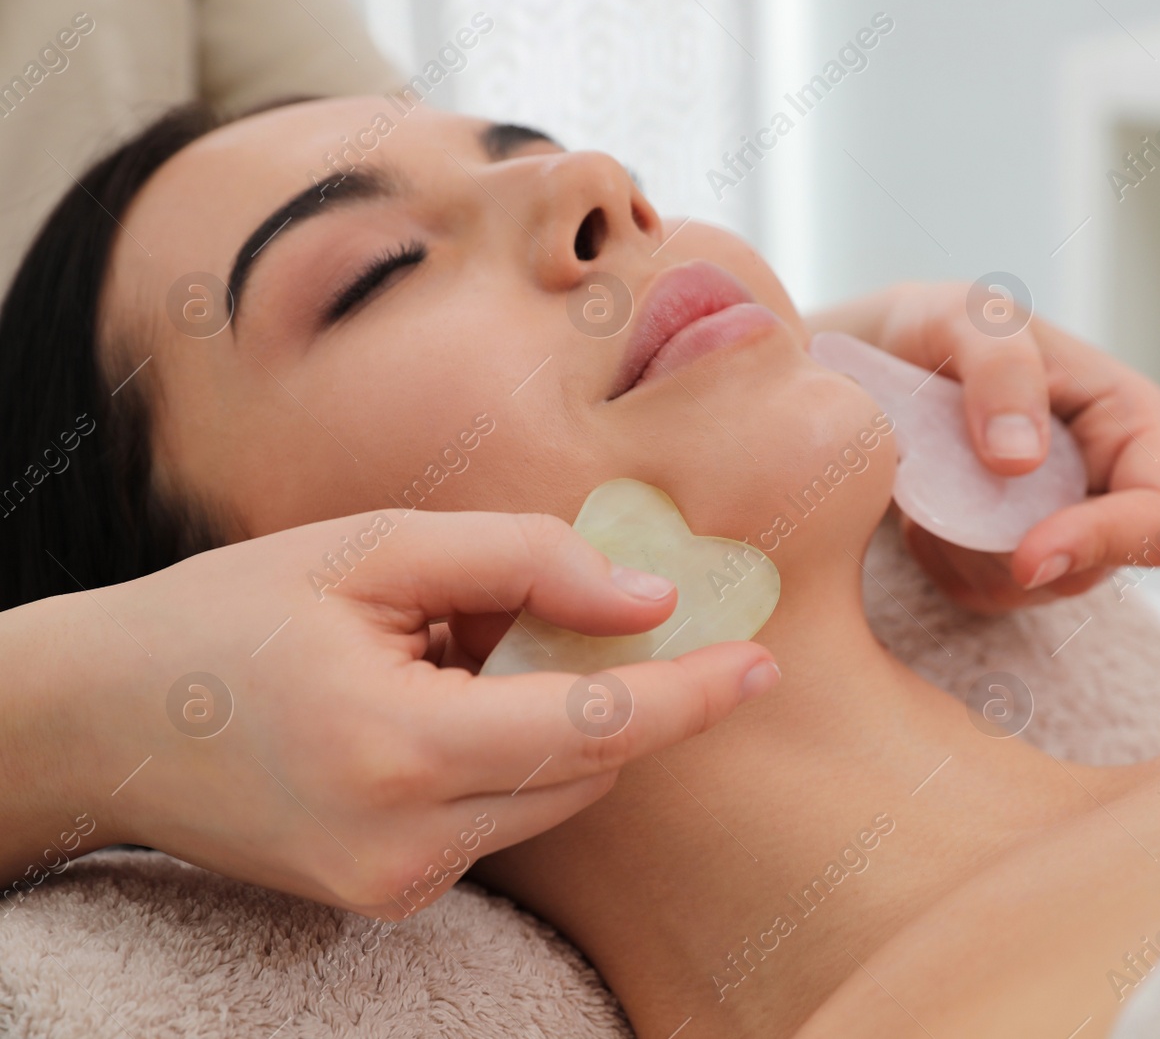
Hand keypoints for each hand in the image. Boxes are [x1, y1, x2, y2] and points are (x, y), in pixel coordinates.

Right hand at [0, 511, 775, 918]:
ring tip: (451, 651)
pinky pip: (503, 815)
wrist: (109, 722)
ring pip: (552, 792)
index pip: (595, 728)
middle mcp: (408, 845)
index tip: (764, 663)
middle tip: (561, 609)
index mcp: (400, 750)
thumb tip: (647, 597)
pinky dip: (506, 751)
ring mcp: (399, 886)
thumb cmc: (235, 615)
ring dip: (554, 715)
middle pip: (585, 762)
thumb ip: (522, 561)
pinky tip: (435, 701)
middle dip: (610, 684)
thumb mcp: (374, 549)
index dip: (691, 696)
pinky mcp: (392, 896)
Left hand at [808, 282, 1159, 613]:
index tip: (1027, 556)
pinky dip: (942, 561)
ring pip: (1031, 589)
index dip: (1104, 543)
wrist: (887, 362)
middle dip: (1006, 545)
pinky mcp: (1016, 561)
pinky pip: (984, 594)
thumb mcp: (966, 319)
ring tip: (929, 480)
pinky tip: (920, 508)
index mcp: (1137, 426)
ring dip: (965, 548)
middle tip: (937, 491)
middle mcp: (1114, 487)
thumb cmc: (941, 330)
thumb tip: (1021, 459)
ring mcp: (1067, 529)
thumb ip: (1000, 371)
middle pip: (1088, 568)